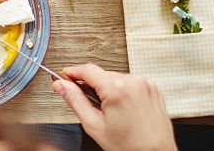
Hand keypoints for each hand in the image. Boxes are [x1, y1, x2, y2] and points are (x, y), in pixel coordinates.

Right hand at [55, 64, 175, 150]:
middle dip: (92, 86)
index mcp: (117, 89)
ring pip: (115, 78)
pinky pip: (130, 83)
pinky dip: (122, 91)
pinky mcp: (152, 88)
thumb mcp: (95, 125)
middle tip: (89, 104)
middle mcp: (134, 81)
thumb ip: (75, 101)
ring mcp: (145, 84)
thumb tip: (61, 86)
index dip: (72, 72)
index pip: (87, 70)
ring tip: (111, 111)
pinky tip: (123, 109)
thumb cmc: (129, 146)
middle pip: (101, 74)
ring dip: (108, 89)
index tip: (65, 76)